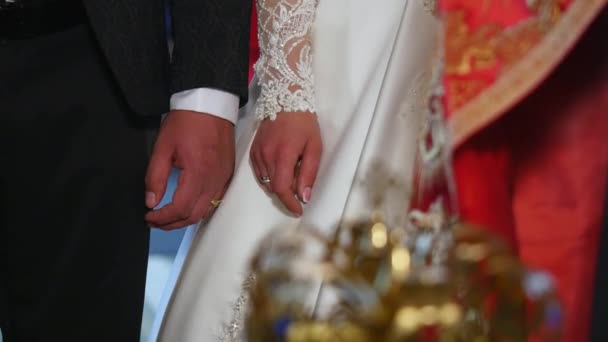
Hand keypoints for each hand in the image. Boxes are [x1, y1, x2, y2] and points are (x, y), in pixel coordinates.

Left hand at [145, 110, 234, 229]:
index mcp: (198, 173)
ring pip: (205, 211)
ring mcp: (223, 179)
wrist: (211, 105)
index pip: (180, 208)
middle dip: (172, 223)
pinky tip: (187, 205)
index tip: (148, 216)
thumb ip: (155, 177)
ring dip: (185, 218)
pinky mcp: (227, 176)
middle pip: (193, 215)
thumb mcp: (163, 147)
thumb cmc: (186, 122)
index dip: (162, 217)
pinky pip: (215, 200)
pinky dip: (199, 209)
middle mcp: (214, 180)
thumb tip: (151, 201)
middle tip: (155, 221)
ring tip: (168, 216)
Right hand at [250, 112, 321, 215]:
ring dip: (279, 185)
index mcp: (283, 155)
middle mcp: (266, 156)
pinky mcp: (253, 152)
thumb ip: (309, 173)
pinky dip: (270, 178)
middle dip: (288, 194)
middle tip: (301, 186)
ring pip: (267, 182)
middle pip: (274, 187)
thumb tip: (305, 197)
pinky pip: (260, 174)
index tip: (299, 210)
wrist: (285, 100)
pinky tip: (281, 168)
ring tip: (292, 172)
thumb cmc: (304, 123)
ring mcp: (257, 154)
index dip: (290, 203)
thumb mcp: (314, 148)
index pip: (281, 189)